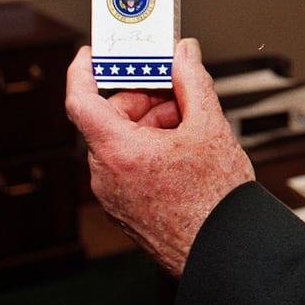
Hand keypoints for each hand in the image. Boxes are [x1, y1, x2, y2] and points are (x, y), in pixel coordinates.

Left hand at [65, 38, 255, 275]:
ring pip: (120, 143)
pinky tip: (185, 152)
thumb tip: (185, 55)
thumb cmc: (215, 202)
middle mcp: (106, 176)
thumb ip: (193, 82)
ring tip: (189, 126)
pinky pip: (127, 167)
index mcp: (119, 152)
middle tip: (174, 93)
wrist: (224, 251)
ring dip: (150, 126)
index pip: (80, 100)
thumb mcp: (210, 127)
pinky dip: (149, 150)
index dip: (83, 70)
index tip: (92, 54)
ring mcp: (113, 196)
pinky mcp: (126, 210)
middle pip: (108, 120)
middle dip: (142, 100)